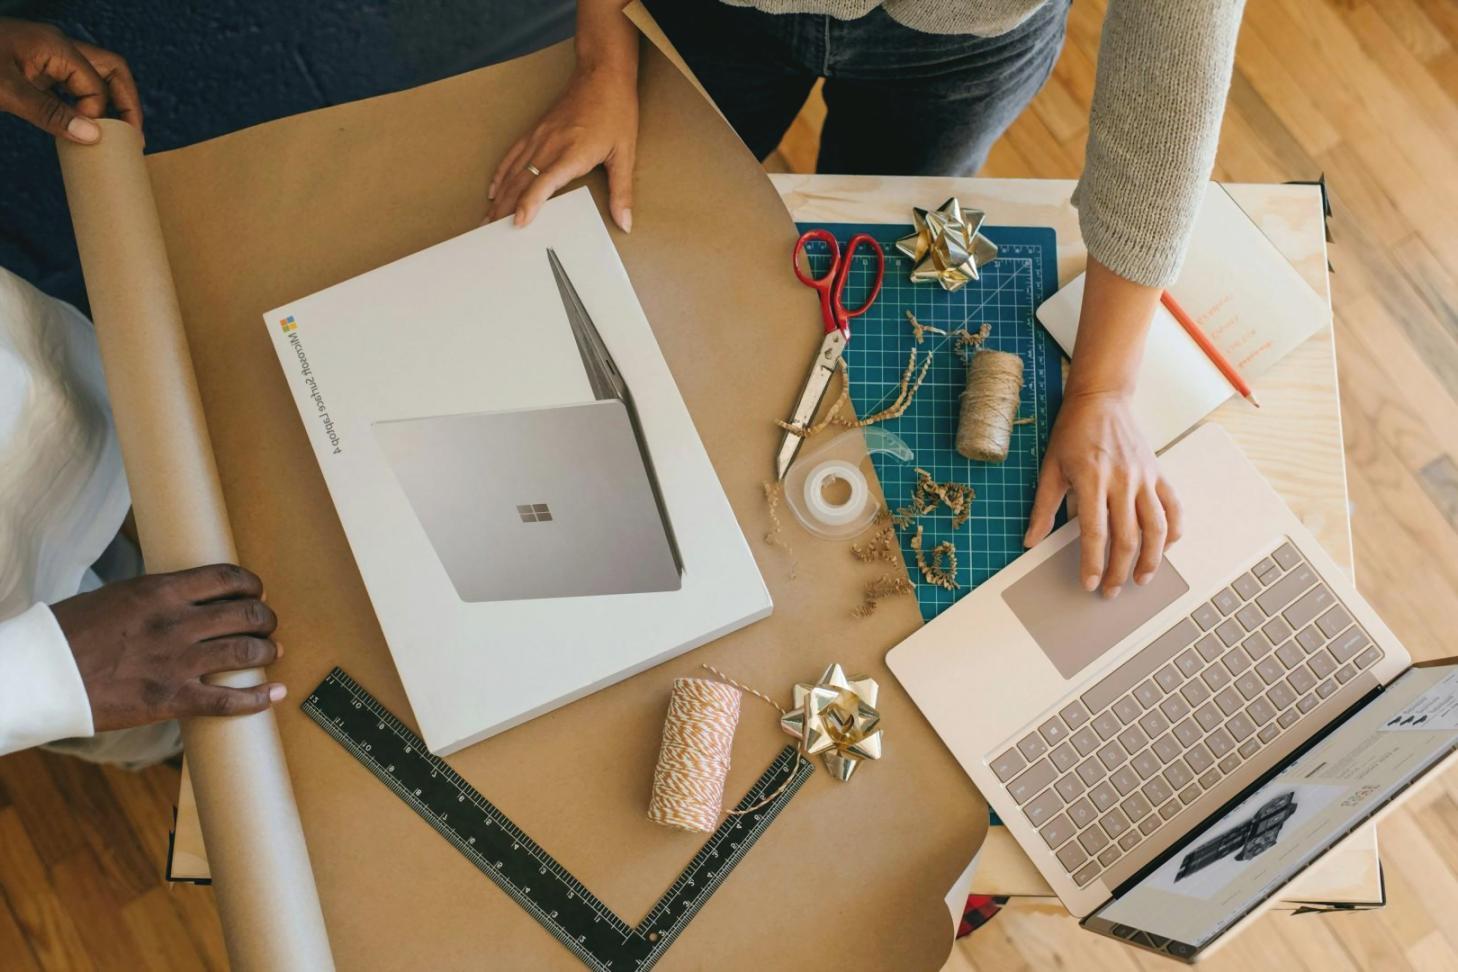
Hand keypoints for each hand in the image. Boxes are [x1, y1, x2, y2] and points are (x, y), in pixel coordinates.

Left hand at [0, 18, 140, 142]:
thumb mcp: (6, 92)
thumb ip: (50, 114)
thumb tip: (93, 136)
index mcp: (56, 47)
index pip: (96, 84)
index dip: (98, 113)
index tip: (90, 138)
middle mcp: (58, 47)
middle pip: (111, 70)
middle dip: (126, 102)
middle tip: (133, 136)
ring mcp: (47, 55)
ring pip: (95, 77)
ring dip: (106, 103)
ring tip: (114, 134)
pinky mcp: (35, 66)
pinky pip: (72, 83)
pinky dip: (83, 103)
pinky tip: (80, 124)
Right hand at [51, 564, 284, 731]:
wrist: (42, 674)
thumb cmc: (73, 633)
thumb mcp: (120, 596)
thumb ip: (160, 597)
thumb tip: (193, 597)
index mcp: (161, 592)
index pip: (227, 578)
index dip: (251, 585)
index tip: (257, 591)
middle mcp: (175, 623)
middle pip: (246, 613)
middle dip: (265, 618)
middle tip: (267, 624)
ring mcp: (175, 662)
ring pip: (246, 652)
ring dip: (267, 651)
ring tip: (271, 651)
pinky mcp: (170, 700)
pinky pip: (228, 700)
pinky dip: (258, 698)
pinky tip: (274, 693)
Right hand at [486, 62, 637, 231]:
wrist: (602, 75)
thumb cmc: (616, 111)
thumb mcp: (624, 153)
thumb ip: (622, 191)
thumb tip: (625, 222)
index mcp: (572, 153)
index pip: (543, 183)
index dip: (529, 204)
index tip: (518, 223)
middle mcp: (550, 145)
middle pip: (521, 182)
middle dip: (505, 209)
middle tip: (492, 233)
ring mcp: (539, 137)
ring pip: (513, 172)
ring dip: (499, 197)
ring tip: (487, 219)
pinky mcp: (535, 131)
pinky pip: (512, 156)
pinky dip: (501, 175)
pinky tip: (493, 190)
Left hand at [1024, 390, 1182, 597]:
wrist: (1101, 400)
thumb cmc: (1073, 432)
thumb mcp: (1050, 467)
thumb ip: (1043, 507)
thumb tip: (1030, 540)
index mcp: (1092, 480)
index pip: (1095, 533)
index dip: (1092, 563)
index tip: (1088, 583)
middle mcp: (1122, 481)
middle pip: (1127, 537)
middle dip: (1119, 570)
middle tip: (1110, 589)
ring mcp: (1145, 478)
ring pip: (1157, 528)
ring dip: (1151, 559)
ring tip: (1141, 578)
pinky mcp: (1158, 473)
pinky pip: (1174, 507)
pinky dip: (1173, 531)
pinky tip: (1165, 548)